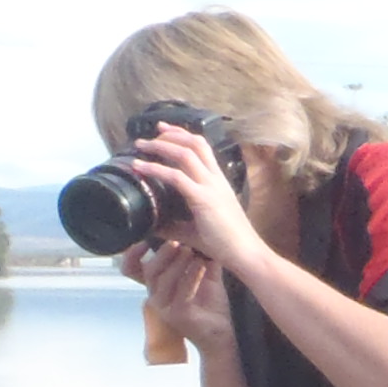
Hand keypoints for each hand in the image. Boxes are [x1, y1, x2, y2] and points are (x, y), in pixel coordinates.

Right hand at [120, 234, 233, 353]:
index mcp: (157, 284)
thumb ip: (199, 255)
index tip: (144, 237)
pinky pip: (181, 293)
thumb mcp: (204, 274)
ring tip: (190, 250)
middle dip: (162, 253)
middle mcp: (156, 295)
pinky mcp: (178, 316)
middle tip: (177, 241)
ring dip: (177, 263)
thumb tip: (200, 230)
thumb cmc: (210, 305)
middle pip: (149, 270)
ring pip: (163, 280)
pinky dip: (191, 277)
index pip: (132, 267)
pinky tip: (201, 266)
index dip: (132, 253)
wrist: (222, 334)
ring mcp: (165, 307)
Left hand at [126, 122, 268, 276]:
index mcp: (219, 183)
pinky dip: (155, 168)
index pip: (203, 149)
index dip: (183, 135)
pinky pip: (176, 176)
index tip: (164, 130)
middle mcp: (216, 180)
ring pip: (185, 153)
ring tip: (141, 145)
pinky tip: (140, 167)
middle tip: (150, 134)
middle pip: (194, 143)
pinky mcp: (204, 199)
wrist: (247, 255)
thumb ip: (175, 225)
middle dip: (170, 134)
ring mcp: (211, 188)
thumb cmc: (227, 245)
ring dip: (160, 145)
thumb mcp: (196, 230)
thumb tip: (153, 224)